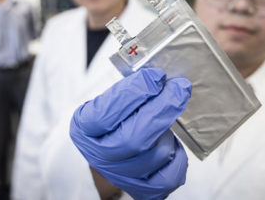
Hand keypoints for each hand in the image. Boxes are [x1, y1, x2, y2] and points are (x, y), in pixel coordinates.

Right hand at [70, 68, 191, 199]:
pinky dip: (177, 159)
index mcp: (85, 127)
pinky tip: (173, 143)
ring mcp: (120, 175)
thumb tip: (161, 77)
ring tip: (168, 119)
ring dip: (168, 132)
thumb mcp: (108, 98)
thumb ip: (130, 88)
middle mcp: (99, 155)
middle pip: (134, 138)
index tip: (156, 76)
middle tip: (180, 88)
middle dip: (163, 109)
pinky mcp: (142, 189)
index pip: (105, 113)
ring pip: (155, 155)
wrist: (106, 151)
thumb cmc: (112, 118)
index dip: (134, 94)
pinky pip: (168, 178)